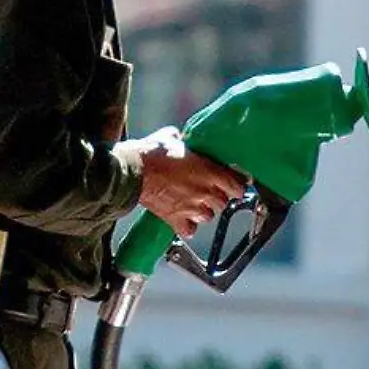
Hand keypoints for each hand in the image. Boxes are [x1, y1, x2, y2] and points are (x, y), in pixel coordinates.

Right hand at [126, 127, 248, 238]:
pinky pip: (189, 230)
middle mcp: (203, 191)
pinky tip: (184, 219)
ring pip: (209, 217)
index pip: (236, 185)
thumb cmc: (150, 154)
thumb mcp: (170, 138)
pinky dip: (188, 227)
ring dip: (205, 211)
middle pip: (223, 202)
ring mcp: (191, 207)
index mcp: (208, 171)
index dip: (237, 186)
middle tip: (211, 191)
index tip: (236, 185)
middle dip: (219, 197)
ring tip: (196, 204)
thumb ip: (182, 141)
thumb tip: (180, 140)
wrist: (131, 172)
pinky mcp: (175, 219)